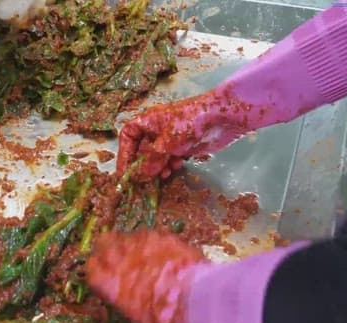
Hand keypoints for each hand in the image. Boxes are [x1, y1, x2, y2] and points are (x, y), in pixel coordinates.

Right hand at [86, 229, 210, 322]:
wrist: (192, 299)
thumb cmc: (163, 318)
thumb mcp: (136, 315)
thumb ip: (125, 298)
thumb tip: (126, 295)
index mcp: (108, 283)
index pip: (91, 269)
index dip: (97, 269)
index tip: (103, 272)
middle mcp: (118, 259)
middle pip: (103, 243)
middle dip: (109, 248)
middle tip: (120, 255)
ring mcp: (138, 243)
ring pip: (125, 236)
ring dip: (131, 243)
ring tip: (143, 252)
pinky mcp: (158, 235)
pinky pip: (148, 234)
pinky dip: (152, 241)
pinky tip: (163, 250)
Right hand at [116, 89, 253, 178]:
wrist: (222, 117)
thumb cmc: (189, 123)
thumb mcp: (166, 143)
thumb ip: (150, 161)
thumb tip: (139, 176)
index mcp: (147, 121)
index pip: (128, 137)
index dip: (124, 155)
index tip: (124, 173)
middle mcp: (156, 128)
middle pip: (141, 149)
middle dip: (142, 165)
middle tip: (142, 181)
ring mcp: (170, 137)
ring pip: (156, 157)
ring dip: (158, 168)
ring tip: (163, 175)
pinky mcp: (183, 145)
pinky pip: (170, 158)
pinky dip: (171, 165)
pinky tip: (176, 168)